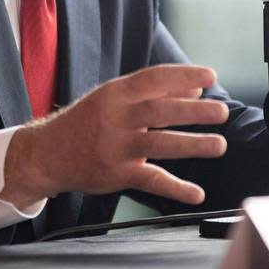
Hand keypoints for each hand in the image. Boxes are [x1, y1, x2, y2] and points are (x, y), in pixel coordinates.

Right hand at [1, 64, 228, 208]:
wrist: (47, 153)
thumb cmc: (87, 121)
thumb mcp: (114, 100)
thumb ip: (154, 94)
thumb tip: (196, 89)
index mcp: (115, 94)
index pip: (153, 79)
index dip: (184, 76)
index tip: (211, 76)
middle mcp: (115, 118)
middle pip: (159, 111)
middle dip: (193, 111)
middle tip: (221, 111)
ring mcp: (115, 147)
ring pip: (159, 144)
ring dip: (192, 144)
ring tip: (219, 145)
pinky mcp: (117, 174)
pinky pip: (150, 180)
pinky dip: (175, 188)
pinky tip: (196, 193)